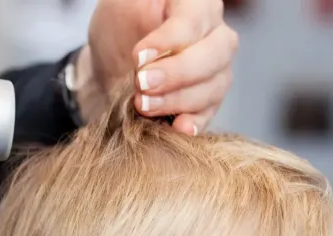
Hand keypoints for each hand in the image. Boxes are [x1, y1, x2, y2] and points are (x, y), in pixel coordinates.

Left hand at [84, 0, 237, 135]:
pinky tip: (177, 127)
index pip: (194, 21)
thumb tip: (154, 41)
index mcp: (197, 3)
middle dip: (177, 73)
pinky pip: (210, 113)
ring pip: (214, 87)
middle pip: (214, 55)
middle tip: (142, 84)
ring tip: (144, 105)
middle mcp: (216, 34)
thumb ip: (138, 13)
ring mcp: (218, 69)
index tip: (138, 58)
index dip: (169, 41)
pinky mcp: (210, 100)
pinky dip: (194, 123)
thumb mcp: (122, 7)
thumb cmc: (120, 27)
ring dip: (178, 100)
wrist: (114, 63)